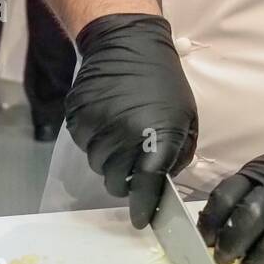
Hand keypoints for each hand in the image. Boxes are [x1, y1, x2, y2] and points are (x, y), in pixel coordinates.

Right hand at [64, 12, 197, 228]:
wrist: (126, 44)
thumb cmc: (162, 81)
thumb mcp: (186, 116)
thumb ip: (178, 152)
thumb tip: (164, 180)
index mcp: (157, 136)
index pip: (146, 185)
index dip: (143, 207)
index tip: (141, 219)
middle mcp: (124, 136)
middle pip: (117, 182)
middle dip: (126, 180)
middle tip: (133, 162)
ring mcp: (96, 128)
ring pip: (98, 165)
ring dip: (109, 159)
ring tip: (121, 132)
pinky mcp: (77, 119)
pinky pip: (84, 145)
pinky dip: (94, 141)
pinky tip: (106, 120)